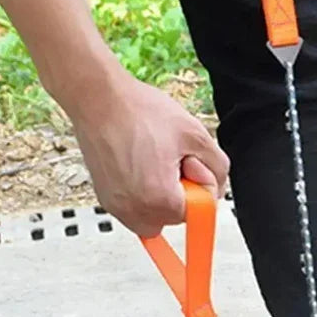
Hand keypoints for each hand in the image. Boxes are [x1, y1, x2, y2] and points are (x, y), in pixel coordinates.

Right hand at [60, 73, 229, 237]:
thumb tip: (217, 189)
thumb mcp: (195, 134)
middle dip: (180, 191)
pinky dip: (143, 193)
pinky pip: (136, 209)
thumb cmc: (139, 112)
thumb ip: (218, 168)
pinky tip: (138, 164)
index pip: (199, 210)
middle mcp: (135, 212)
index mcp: (160, 201)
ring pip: (156, 216)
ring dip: (161, 194)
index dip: (199, 182)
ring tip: (152, 161)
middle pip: (176, 217)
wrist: (98, 99)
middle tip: (169, 158)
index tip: (187, 161)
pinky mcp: (107, 201)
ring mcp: (118, 208)